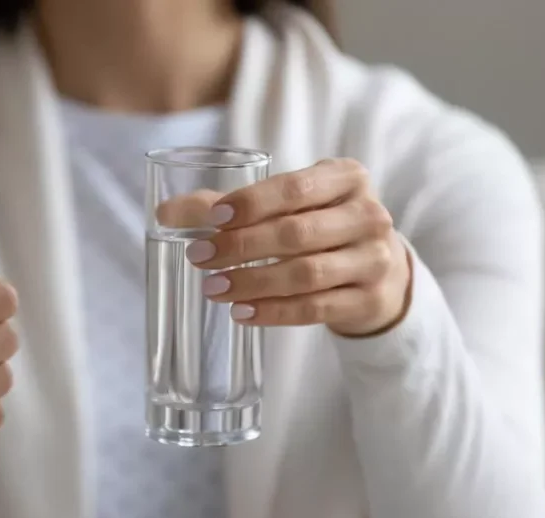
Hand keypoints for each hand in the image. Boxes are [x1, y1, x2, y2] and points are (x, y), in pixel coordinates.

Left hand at [185, 159, 411, 335]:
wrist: (380, 271)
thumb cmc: (319, 226)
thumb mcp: (287, 205)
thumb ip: (227, 206)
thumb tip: (164, 213)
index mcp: (347, 178)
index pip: (294, 188)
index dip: (252, 204)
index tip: (212, 220)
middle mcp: (368, 215)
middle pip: (297, 233)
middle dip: (242, 246)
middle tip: (199, 257)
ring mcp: (374, 259)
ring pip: (306, 274)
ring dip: (253, 283)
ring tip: (213, 288)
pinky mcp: (369, 299)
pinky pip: (315, 308)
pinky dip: (275, 312)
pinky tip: (241, 312)